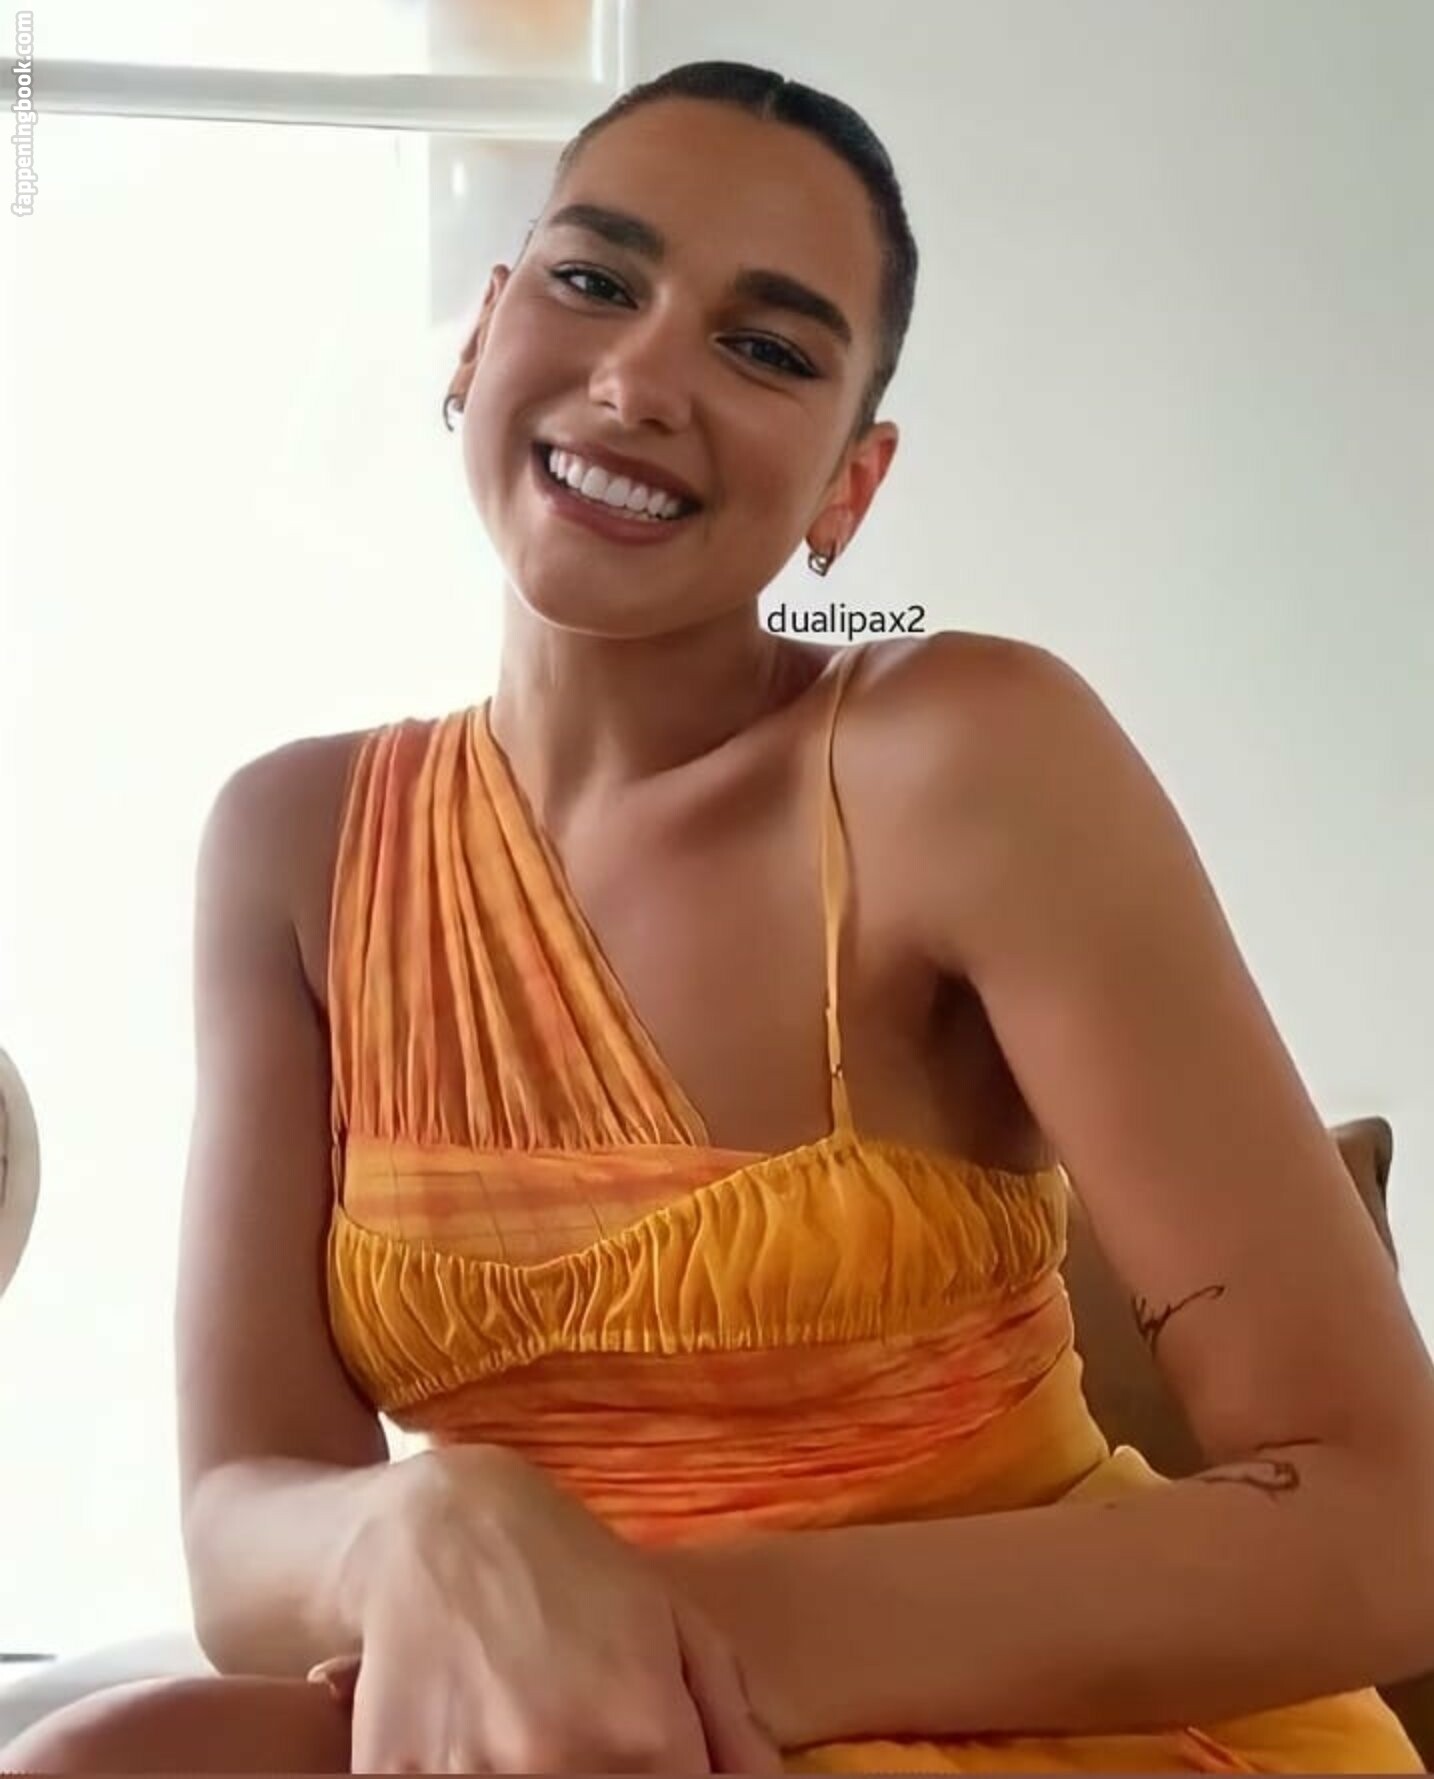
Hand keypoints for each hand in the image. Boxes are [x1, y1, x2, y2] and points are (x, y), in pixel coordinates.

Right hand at [327, 1446, 782, 1773]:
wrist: (437, 1523)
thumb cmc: (569, 1569)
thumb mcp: (673, 1623)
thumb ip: (731, 1726)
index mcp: (643, 1733)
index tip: (638, 1757)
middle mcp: (560, 1762)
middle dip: (597, 1775)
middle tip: (571, 1723)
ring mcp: (472, 1775)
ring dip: (521, 1774)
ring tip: (515, 1717)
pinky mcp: (396, 1774)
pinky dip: (457, 1771)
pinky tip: (462, 1728)